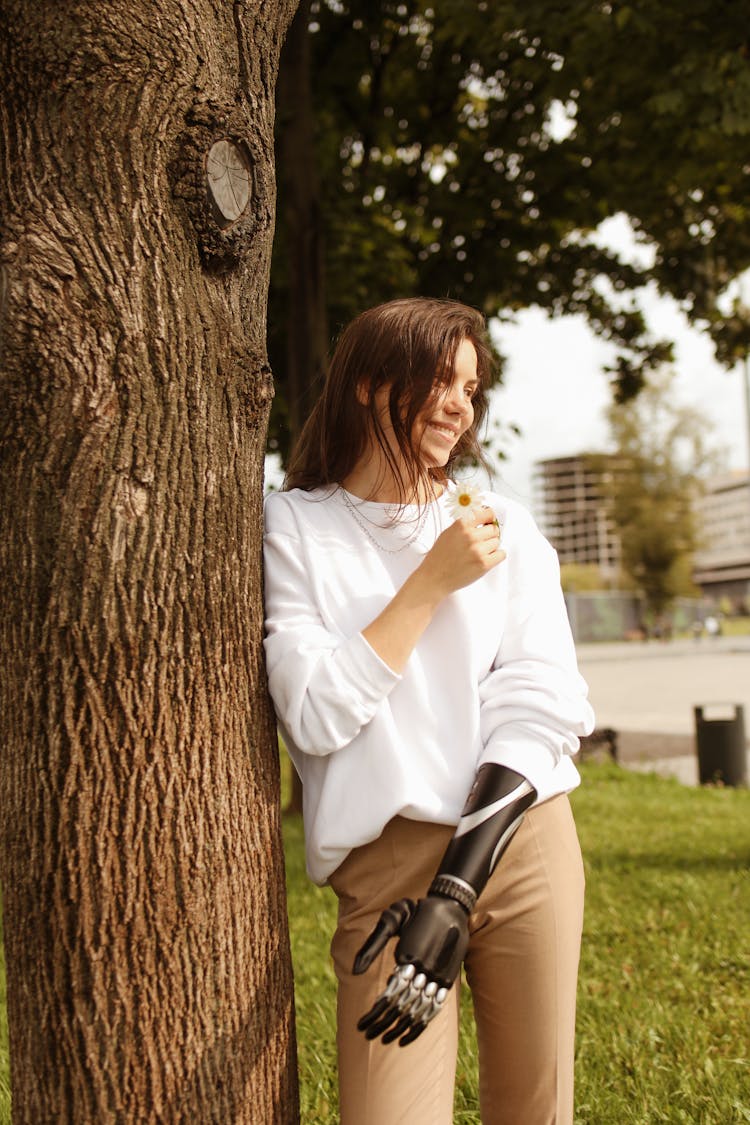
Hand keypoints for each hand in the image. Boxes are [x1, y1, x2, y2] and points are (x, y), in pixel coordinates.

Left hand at [352, 896, 468, 1046]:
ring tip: (383, 1039)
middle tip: (365, 1035)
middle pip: (401, 1007)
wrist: (451, 906)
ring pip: (417, 1011)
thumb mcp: (392, 919)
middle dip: (381, 1024)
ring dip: (398, 1029)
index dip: (374, 1013)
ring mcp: (438, 976)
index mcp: (408, 956)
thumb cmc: (416, 912)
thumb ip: (372, 944)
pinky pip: (433, 1010)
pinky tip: (406, 1039)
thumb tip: (355, 971)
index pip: (389, 995)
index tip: (361, 1024)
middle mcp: (424, 969)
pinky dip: (419, 1027)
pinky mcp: (447, 981)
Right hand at [419, 505, 503, 596]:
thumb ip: (465, 524)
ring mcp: (478, 550)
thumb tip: (482, 517)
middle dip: (489, 535)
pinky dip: (496, 556)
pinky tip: (485, 559)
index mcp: (461, 524)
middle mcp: (470, 535)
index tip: (489, 522)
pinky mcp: (484, 563)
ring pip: (497, 542)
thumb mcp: (448, 532)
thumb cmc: (440, 557)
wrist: (434, 578)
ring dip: (491, 547)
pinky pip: (501, 554)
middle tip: (480, 542)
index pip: (488, 513)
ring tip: (478, 553)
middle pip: (494, 529)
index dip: (490, 518)